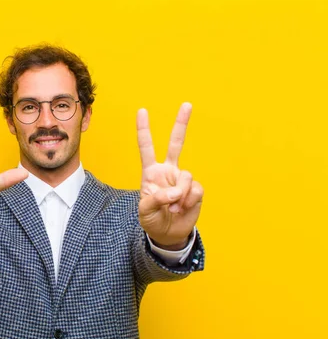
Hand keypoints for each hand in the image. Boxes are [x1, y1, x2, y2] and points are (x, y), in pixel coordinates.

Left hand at [137, 103, 203, 247]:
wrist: (168, 234)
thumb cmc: (153, 220)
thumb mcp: (145, 211)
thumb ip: (156, 199)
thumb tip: (175, 192)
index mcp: (151, 173)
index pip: (146, 148)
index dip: (144, 130)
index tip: (142, 111)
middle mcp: (168, 171)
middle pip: (176, 143)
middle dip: (181, 124)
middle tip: (187, 104)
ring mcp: (182, 179)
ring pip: (186, 175)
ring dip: (180, 194)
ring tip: (174, 208)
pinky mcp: (195, 190)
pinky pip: (195, 190)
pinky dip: (189, 201)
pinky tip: (184, 208)